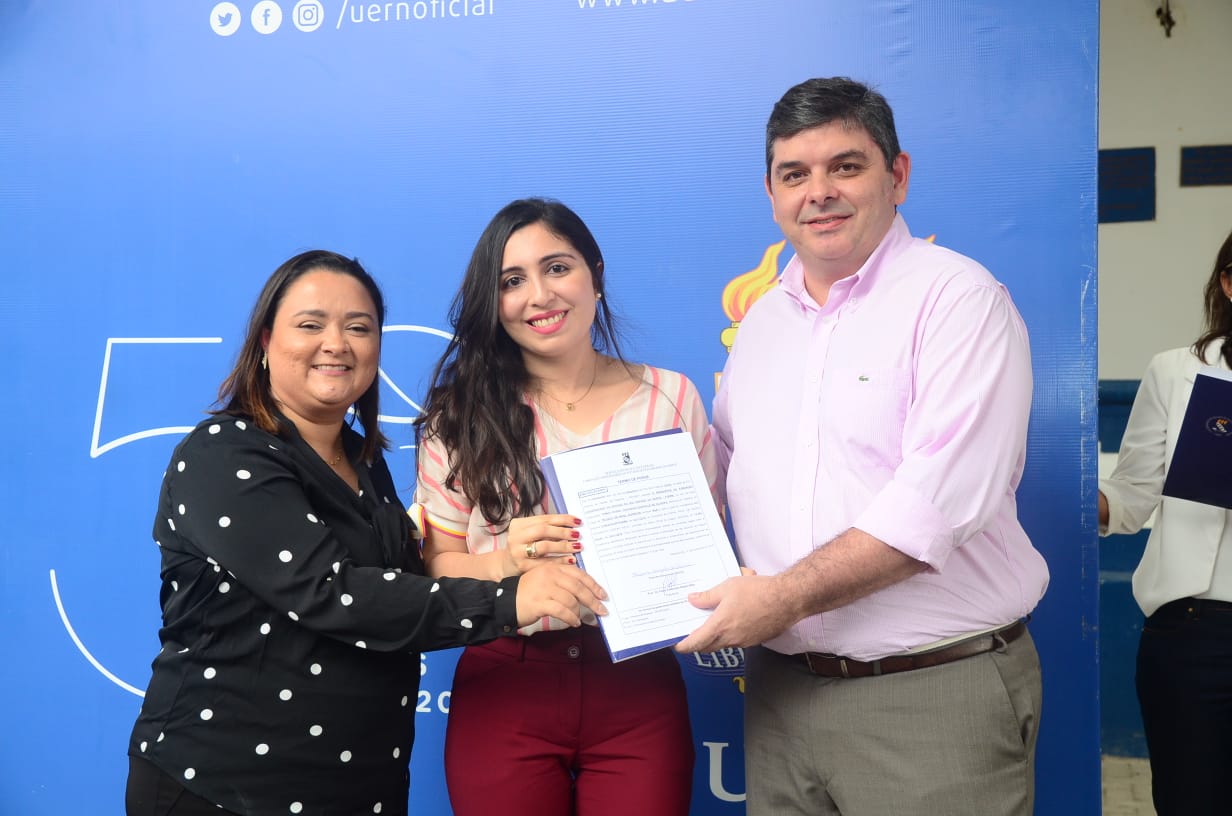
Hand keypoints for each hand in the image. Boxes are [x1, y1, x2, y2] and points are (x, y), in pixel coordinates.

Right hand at [503, 514, 583, 575]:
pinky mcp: (522, 566)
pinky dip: (560, 560)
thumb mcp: (529, 535)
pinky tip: (571, 560)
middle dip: (563, 531)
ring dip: (563, 546)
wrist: (505, 566)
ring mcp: (518, 552)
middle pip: (543, 530)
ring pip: (544, 546)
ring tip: (577, 546)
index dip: (562, 519)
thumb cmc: (523, 548)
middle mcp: (516, 536)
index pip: (544, 518)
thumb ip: (546, 529)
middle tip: (578, 534)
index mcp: (519, 524)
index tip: (577, 521)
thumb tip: (572, 526)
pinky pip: (545, 562)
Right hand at [514, 561, 607, 627]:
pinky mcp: (539, 603)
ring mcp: (544, 588)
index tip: (603, 595)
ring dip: (579, 612)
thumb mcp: (546, 580)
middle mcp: (550, 575)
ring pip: (571, 600)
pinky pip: (562, 611)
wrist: (506, 601)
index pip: (579, 574)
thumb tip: (587, 594)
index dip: (594, 585)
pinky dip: (571, 618)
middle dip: (593, 600)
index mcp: (553, 567)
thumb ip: (564, 582)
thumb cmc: (529, 592)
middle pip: (578, 587)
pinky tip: (574, 622)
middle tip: (601, 610)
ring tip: (579, 618)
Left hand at [674, 574, 796, 652]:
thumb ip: (708, 596)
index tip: (676, 645)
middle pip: (707, 647)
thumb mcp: (728, 587)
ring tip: (714, 621)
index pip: (695, 643)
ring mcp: (744, 642)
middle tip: (692, 632)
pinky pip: (737, 641)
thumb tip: (692, 599)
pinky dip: (731, 634)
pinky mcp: (756, 641)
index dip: (683, 646)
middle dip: (698, 642)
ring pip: (723, 644)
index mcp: (720, 625)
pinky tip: (735, 619)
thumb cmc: (758, 591)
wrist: (788, 599)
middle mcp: (731, 638)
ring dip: (716, 637)